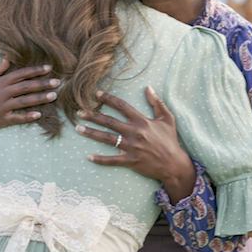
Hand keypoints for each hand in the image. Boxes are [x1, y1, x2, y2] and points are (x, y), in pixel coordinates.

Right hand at [0, 58, 57, 135]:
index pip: (21, 74)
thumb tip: (8, 58)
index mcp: (0, 82)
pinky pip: (17, 118)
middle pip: (26, 86)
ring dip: (40, 98)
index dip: (35, 70)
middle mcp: (2, 93)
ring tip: (53, 96)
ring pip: (24, 101)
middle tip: (57, 82)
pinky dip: (27, 116)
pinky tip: (39, 114)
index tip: (49, 68)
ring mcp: (2, 107)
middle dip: (43, 83)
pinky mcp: (1, 119)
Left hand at [76, 87, 195, 199]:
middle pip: (109, 121)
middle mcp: (134, 132)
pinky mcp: (130, 161)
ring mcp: (131, 147)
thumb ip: (157, 102)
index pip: (122, 106)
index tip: (95, 94)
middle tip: (79, 112)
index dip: (108, 98)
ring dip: (91, 133)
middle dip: (92, 116)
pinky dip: (100, 159)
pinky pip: (111, 160)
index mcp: (141, 121)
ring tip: (78, 129)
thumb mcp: (167, 119)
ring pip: (106, 138)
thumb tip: (148, 87)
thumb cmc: (170, 141)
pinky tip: (88, 157)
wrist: (174, 164)